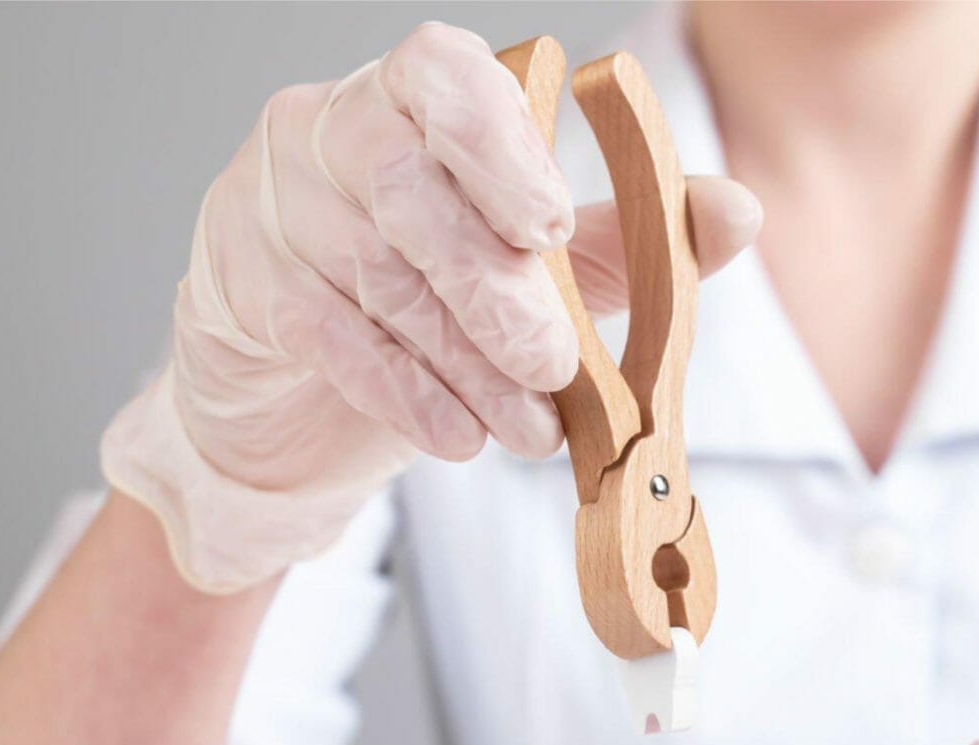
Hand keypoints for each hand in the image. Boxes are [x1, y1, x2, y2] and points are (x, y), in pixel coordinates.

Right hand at [103, 22, 760, 592]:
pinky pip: (329, 336)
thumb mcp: (538, 266)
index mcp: (412, 97)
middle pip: (410, 193)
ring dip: (466, 366)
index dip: (498, 147)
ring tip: (531, 430)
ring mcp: (273, 203)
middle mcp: (329, 129)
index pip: (442, 76)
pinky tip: (460, 434)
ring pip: (379, 279)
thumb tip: (738, 214)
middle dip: (494, 291)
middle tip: (554, 366)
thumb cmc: (430, 296)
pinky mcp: (241, 284)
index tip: (551, 227)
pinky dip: (407, 394)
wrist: (300, 386)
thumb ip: (628, 238)